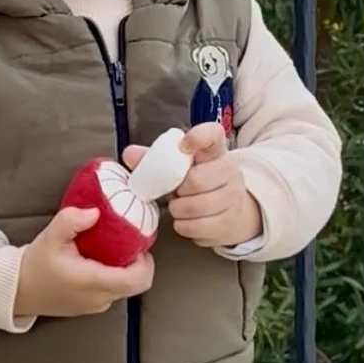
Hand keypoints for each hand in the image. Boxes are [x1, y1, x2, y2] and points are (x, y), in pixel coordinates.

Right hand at [14, 207, 154, 319]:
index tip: (138, 244)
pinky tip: (101, 261)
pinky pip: (114, 291)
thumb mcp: (50, 237)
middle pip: (136, 284)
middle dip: (138, 263)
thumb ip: (71, 220)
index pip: (135, 280)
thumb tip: (95, 212)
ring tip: (113, 249)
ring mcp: (97, 306)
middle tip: (129, 242)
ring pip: (126, 288)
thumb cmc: (34, 266)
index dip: (145, 262)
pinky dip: (115, 276)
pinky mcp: (92, 307)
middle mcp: (99, 298)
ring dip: (126, 269)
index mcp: (92, 282)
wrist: (18, 291)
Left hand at [123, 120, 260, 250]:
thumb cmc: (201, 185)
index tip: (184, 145)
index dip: (198, 137)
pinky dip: (184, 226)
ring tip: (180, 207)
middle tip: (176, 192)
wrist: (235, 212)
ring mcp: (233, 198)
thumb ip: (156, 160)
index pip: (213, 135)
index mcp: (215, 152)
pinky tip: (188, 221)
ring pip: (195, 207)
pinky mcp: (230, 222)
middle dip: (178, 190)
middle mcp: (229, 171)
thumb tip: (128, 153)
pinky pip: (196, 227)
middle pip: (196, 180)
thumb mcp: (181, 169)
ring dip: (179, 210)